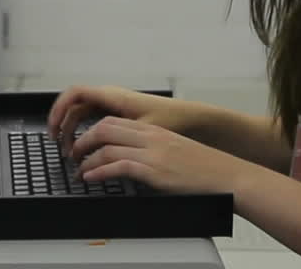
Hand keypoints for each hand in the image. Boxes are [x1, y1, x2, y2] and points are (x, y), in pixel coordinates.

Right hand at [47, 85, 191, 151]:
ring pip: (82, 113)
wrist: (190, 117)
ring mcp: (113, 104)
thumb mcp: (143, 128)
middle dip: (61, 122)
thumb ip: (118, 135)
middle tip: (57, 143)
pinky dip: (84, 130)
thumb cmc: (171, 118)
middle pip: (74, 105)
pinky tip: (85, 146)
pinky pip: (92, 118)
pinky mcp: (118, 114)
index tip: (52, 127)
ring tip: (70, 151)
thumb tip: (97, 148)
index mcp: (113, 96)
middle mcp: (110, 97)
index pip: (75, 93)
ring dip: (72, 129)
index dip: (58, 108)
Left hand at [70, 116, 257, 195]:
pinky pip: (117, 167)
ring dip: (86, 159)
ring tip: (79, 171)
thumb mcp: (174, 151)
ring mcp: (151, 152)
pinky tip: (91, 178)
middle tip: (74, 154)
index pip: (114, 121)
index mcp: (154, 129)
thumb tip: (130, 160)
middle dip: (83, 141)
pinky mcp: (153, 170)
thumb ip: (152, 149)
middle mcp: (150, 136)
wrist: (226, 175)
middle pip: (105, 128)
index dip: (92, 131)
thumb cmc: (203, 167)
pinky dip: (98, 172)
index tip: (84, 143)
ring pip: (107, 146)